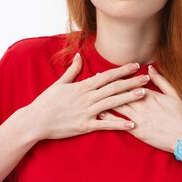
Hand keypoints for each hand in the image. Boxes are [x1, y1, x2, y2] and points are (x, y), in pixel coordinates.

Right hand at [21, 53, 150, 140]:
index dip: (122, 70)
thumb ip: (72, 70)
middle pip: (114, 87)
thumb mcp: (59, 83)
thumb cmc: (46, 102)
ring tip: (145, 94)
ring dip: (130, 98)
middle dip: (132, 82)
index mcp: (82, 86)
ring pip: (113, 103)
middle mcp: (87, 97)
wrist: (35, 121)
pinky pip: (105, 125)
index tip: (135, 65)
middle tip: (147, 78)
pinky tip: (132, 124)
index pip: (106, 76)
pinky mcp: (84, 126)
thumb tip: (78, 55)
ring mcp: (87, 112)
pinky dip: (119, 124)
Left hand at [98, 65, 181, 153]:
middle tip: (94, 80)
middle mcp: (143, 105)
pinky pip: (121, 123)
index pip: (131, 84)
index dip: (118, 79)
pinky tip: (100, 114)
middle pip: (121, 93)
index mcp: (151, 95)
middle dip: (107, 86)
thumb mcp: (174, 94)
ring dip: (105, 100)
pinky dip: (110, 118)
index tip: (107, 74)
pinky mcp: (138, 131)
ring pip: (119, 107)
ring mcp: (140, 119)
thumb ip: (161, 81)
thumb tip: (150, 69)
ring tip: (93, 95)